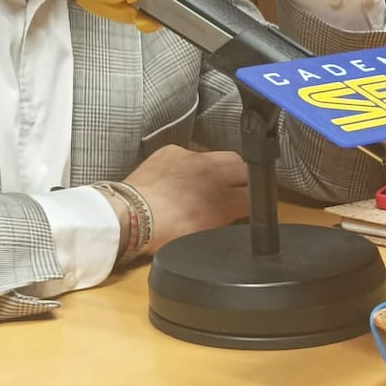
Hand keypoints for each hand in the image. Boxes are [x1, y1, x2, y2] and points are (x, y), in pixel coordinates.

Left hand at [124, 145, 249, 254]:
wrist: (130, 215)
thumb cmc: (164, 233)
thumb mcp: (202, 235)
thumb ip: (224, 221)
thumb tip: (233, 214)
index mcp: (224, 200)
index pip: (254, 196)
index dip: (255, 202)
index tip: (252, 205)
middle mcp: (213, 174)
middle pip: (243, 167)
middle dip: (244, 178)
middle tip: (236, 189)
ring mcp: (192, 157)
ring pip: (219, 156)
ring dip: (220, 168)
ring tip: (209, 181)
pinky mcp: (173, 150)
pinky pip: (190, 153)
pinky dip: (190, 164)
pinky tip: (180, 176)